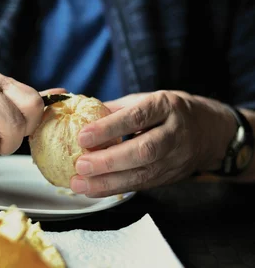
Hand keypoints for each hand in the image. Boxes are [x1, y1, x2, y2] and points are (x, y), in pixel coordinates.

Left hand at [70, 90, 235, 196]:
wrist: (210, 131)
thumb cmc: (171, 112)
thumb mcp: (149, 99)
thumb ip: (118, 109)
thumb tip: (83, 116)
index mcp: (166, 106)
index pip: (137, 117)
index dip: (109, 128)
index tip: (83, 136)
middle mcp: (174, 133)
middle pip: (143, 150)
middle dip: (109, 161)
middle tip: (81, 165)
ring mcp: (176, 158)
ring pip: (143, 174)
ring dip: (108, 182)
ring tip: (80, 184)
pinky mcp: (171, 177)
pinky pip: (142, 185)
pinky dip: (116, 189)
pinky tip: (94, 190)